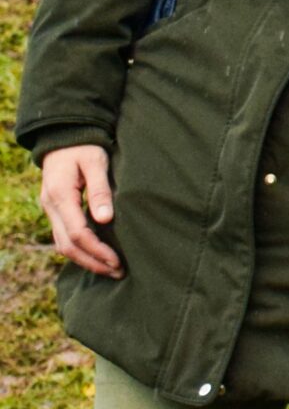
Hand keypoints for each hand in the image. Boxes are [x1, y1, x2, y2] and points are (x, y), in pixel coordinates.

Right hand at [39, 145, 120, 277]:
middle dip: (92, 261)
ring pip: (63, 244)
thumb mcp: (96, 163)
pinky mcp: (55, 210)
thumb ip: (100, 190)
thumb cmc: (84, 147)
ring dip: (86, 259)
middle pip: (67, 245)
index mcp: (60, 196)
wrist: (63, 137)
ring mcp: (50, 209)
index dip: (97, 251)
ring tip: (111, 268)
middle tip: (118, 272)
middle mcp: (51, 206)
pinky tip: (97, 255)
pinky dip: (80, 249)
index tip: (117, 261)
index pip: (78, 233)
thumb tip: (105, 220)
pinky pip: (64, 236)